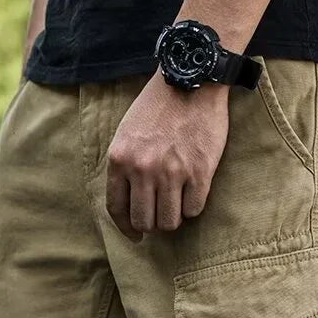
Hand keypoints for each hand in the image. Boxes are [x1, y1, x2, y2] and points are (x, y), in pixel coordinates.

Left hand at [106, 72, 229, 240]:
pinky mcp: (199, 173)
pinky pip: (194, 210)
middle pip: (144, 221)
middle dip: (152, 225)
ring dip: (173, 219)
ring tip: (177, 205)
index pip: (118, 210)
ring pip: (169, 222)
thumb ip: (124, 167)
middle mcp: (143, 170)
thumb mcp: (126, 133)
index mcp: (120, 160)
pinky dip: (193, 207)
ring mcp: (172, 173)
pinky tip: (193, 192)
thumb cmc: (158, 107)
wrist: (191, 81)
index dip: (126, 228)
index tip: (135, 235)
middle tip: (160, 216)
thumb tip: (131, 203)